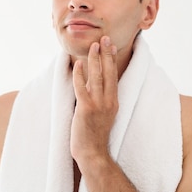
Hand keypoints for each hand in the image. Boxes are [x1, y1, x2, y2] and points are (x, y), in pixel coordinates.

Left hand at [70, 36, 118, 164]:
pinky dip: (80, 75)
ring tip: (93, 45)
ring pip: (97, 77)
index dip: (112, 59)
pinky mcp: (86, 109)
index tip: (111, 45)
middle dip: (106, 54)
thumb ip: (100, 100)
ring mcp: (98, 105)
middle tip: (104, 38)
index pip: (114, 76)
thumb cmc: (94, 136)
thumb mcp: (102, 115)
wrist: (93, 153)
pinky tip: (77, 64)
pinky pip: (82, 88)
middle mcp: (108, 101)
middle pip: (109, 72)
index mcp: (113, 102)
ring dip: (95, 59)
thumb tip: (92, 86)